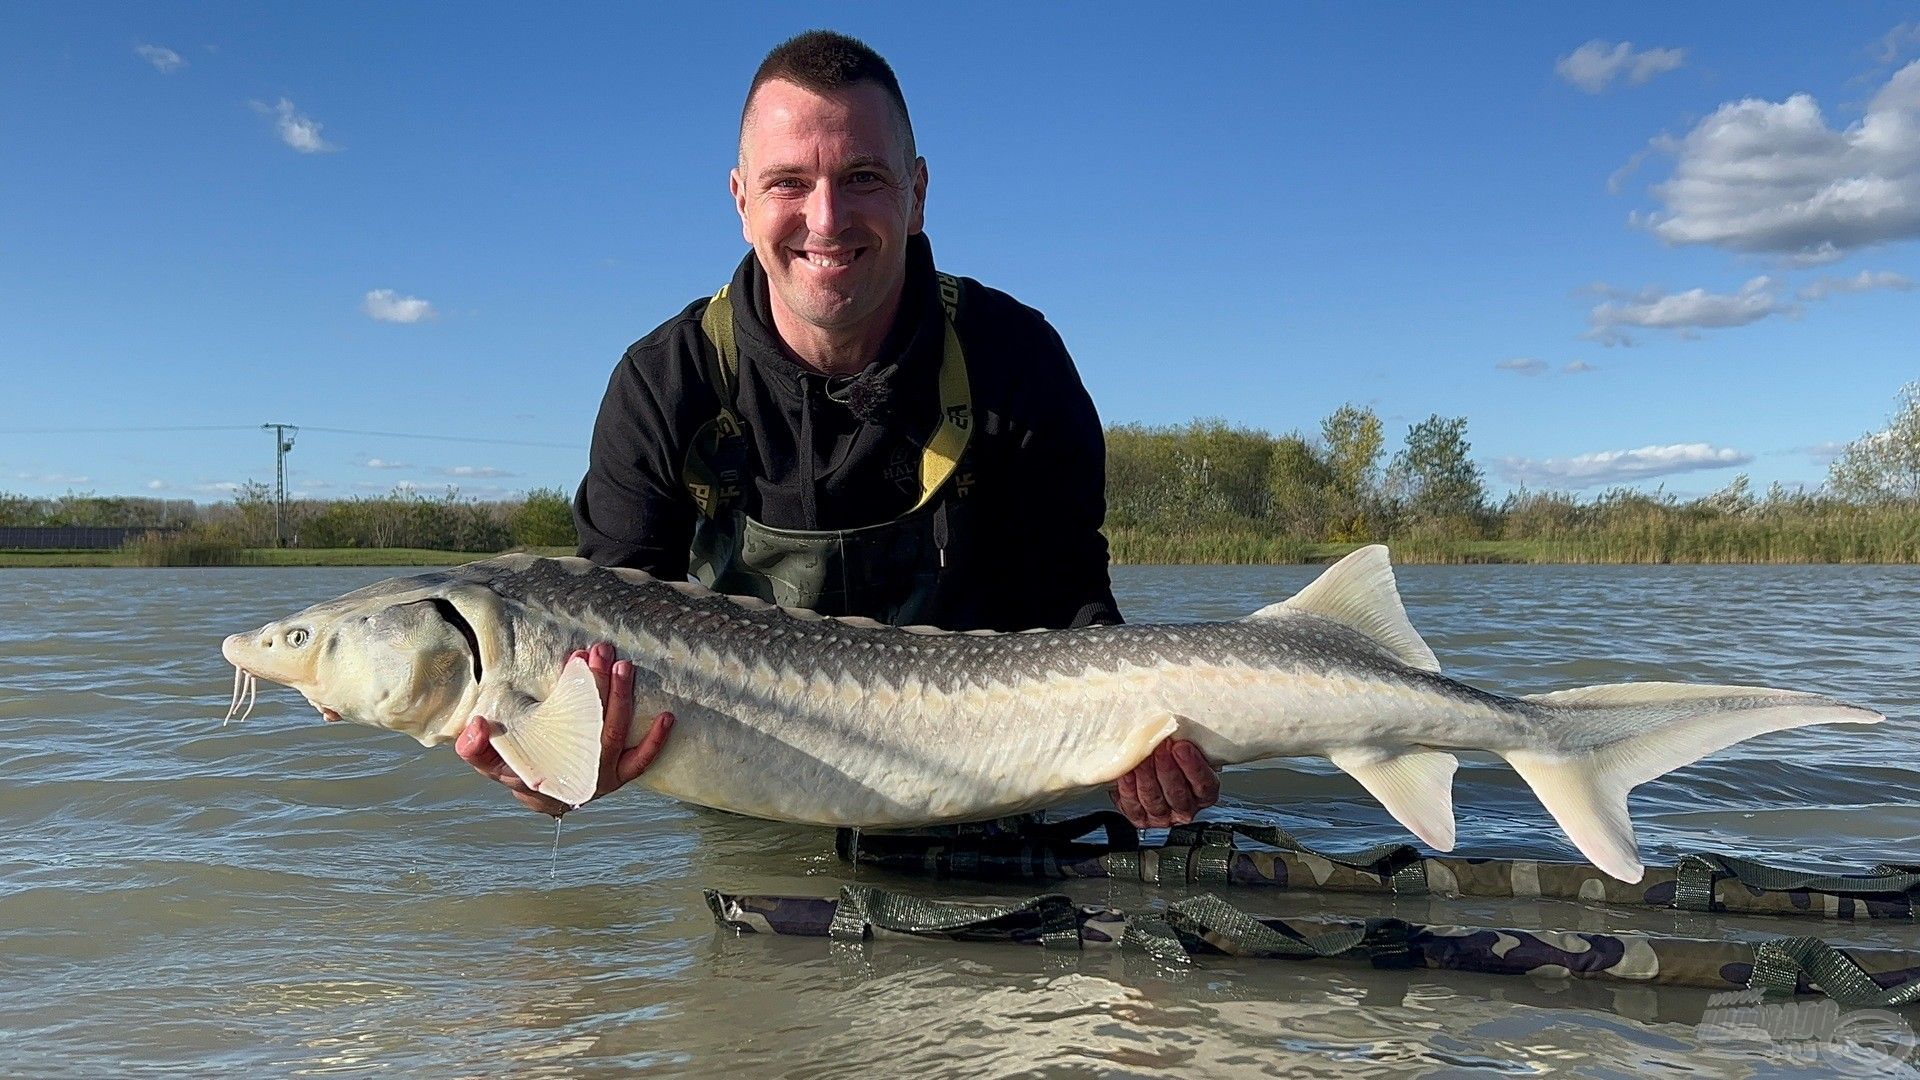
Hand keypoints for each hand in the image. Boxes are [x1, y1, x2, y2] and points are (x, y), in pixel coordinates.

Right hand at [454, 641, 672, 815]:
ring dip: (622, 698)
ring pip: (617, 736)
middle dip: (601, 687)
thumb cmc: (516, 766)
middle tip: (602, 652)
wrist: (542, 791)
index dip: (573, 695)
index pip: (560, 733)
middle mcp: (578, 777)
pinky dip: (655, 740)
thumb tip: (476, 727)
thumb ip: (476, 748)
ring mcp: (603, 779)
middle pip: (595, 729)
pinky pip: (642, 761)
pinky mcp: (621, 776)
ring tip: (621, 664)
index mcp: (546, 771)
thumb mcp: (490, 759)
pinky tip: (667, 716)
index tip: (575, 661)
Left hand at [1110, 739, 1219, 827]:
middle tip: (1159, 746)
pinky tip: (1126, 771)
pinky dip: (1128, 787)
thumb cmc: (1172, 757)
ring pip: (1154, 798)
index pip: (1204, 784)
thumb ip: (1185, 743)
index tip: (1182, 746)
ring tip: (1142, 756)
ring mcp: (1161, 815)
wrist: (1149, 769)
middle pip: (1177, 792)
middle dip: (1167, 768)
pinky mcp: (1138, 816)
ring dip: (1146, 775)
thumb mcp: (1185, 750)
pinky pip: (1133, 804)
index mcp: (1204, 793)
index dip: (1193, 766)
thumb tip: (1175, 726)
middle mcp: (1185, 807)